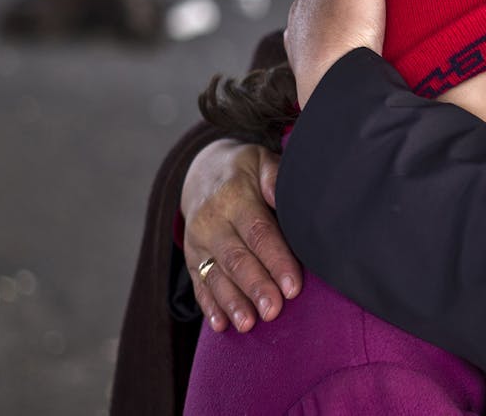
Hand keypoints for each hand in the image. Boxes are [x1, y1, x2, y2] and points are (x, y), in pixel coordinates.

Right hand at [181, 139, 301, 332]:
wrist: (202, 171)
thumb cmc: (244, 170)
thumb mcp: (260, 160)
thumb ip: (274, 176)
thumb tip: (283, 194)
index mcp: (233, 197)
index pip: (258, 232)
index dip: (276, 259)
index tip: (293, 285)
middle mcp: (211, 222)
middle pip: (236, 258)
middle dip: (256, 287)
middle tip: (273, 311)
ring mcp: (198, 242)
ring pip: (216, 276)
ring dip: (232, 302)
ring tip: (248, 324)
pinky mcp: (192, 258)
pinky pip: (199, 284)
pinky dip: (209, 306)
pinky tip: (221, 325)